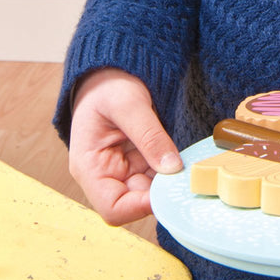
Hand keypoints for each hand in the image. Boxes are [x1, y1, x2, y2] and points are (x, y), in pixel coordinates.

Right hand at [69, 68, 182, 224]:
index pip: (113, 208)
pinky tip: (185, 160)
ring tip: (190, 166)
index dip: (141, 207)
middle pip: (135, 202)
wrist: (109, 71)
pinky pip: (156, 174)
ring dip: (169, 182)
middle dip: (161, 192)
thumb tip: (172, 168)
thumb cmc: (109, 85)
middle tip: (188, 178)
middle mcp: (104, 175)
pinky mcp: (136, 161)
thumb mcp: (129, 104)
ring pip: (149, 190)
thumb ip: (150, 136)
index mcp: (89, 167)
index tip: (170, 190)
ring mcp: (122, 169)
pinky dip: (171, 170)